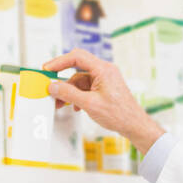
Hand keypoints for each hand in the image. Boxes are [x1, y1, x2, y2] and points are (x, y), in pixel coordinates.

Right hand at [43, 48, 163, 155]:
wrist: (135, 126)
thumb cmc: (119, 115)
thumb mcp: (89, 104)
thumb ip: (69, 94)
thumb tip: (53, 86)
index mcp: (103, 69)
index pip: (77, 57)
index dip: (59, 61)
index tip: (48, 69)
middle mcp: (105, 71)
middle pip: (77, 68)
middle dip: (63, 80)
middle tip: (50, 86)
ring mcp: (105, 79)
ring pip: (81, 81)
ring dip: (70, 92)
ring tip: (60, 103)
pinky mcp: (105, 88)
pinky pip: (87, 88)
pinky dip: (79, 96)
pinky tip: (76, 107)